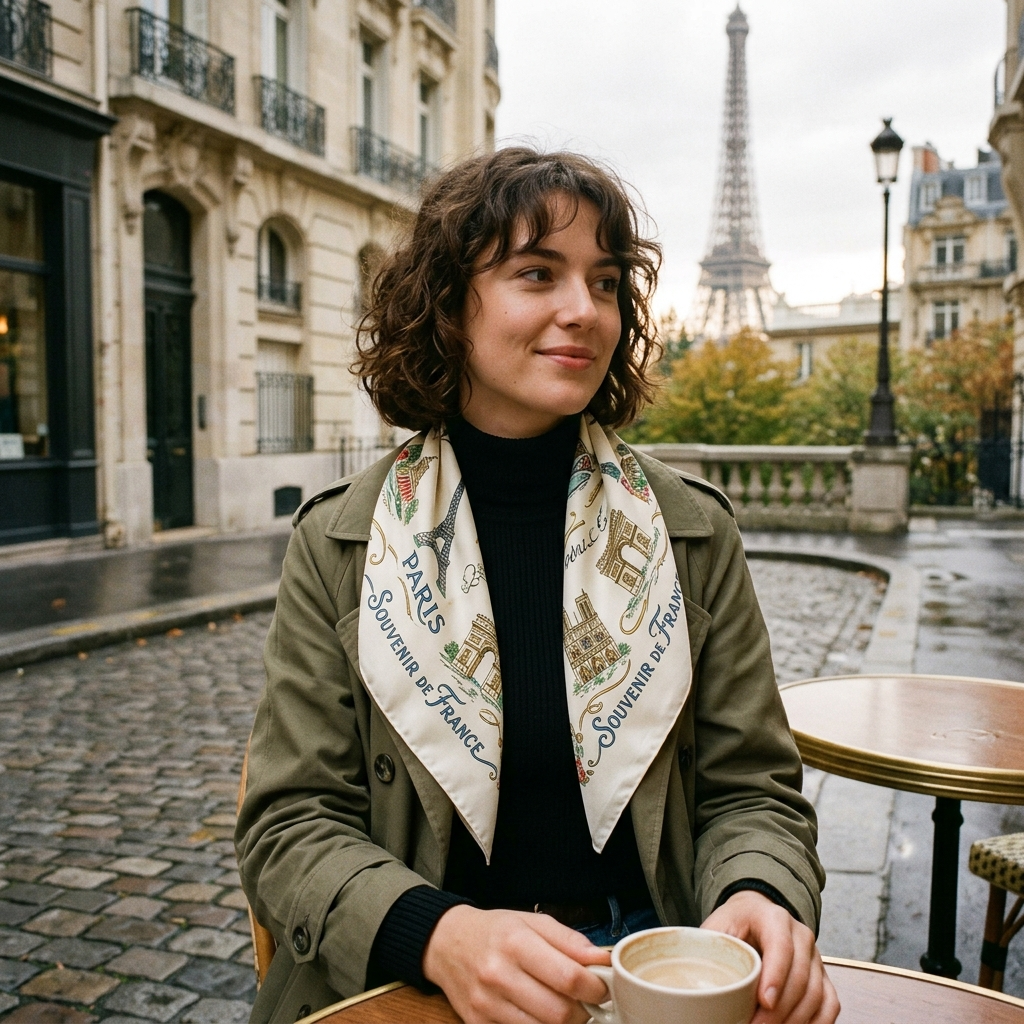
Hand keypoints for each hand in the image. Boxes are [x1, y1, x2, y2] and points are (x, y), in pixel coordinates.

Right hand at [422, 904, 610, 1023]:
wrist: (446, 944)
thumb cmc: (494, 931)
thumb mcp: (532, 922)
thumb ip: (569, 941)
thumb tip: (602, 960)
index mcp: (515, 942)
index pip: (568, 977)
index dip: (595, 988)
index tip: (602, 987)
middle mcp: (498, 974)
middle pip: (558, 1013)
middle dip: (583, 1011)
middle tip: (585, 1001)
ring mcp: (486, 1004)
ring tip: (563, 1006)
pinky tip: (539, 1014)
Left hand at [701, 890, 838, 1023]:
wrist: (756, 914)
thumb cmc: (735, 923)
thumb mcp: (718, 925)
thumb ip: (711, 947)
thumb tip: (699, 978)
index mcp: (774, 918)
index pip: (781, 947)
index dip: (776, 976)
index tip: (764, 1002)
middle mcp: (801, 935)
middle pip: (801, 976)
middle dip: (780, 1009)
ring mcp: (815, 957)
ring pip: (816, 994)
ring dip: (796, 1020)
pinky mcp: (823, 976)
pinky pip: (830, 1004)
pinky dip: (817, 1023)